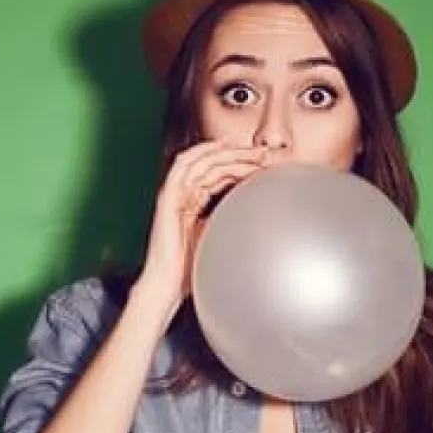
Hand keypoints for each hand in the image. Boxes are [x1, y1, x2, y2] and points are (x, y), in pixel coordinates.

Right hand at [132, 140, 269, 315]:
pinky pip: (182, 167)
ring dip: (226, 152)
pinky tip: (221, 149)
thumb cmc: (191, 266)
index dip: (241, 165)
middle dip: (239, 154)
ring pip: (200, 160)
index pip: (218, 175)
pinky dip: (201, 153)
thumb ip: (229, 219)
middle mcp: (183, 195)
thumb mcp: (218, 236)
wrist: (168, 283)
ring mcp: (174, 194)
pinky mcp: (167, 197)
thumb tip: (256, 210)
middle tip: (264, 153)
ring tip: (249, 150)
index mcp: (193, 202)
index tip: (265, 164)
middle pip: (212, 164)